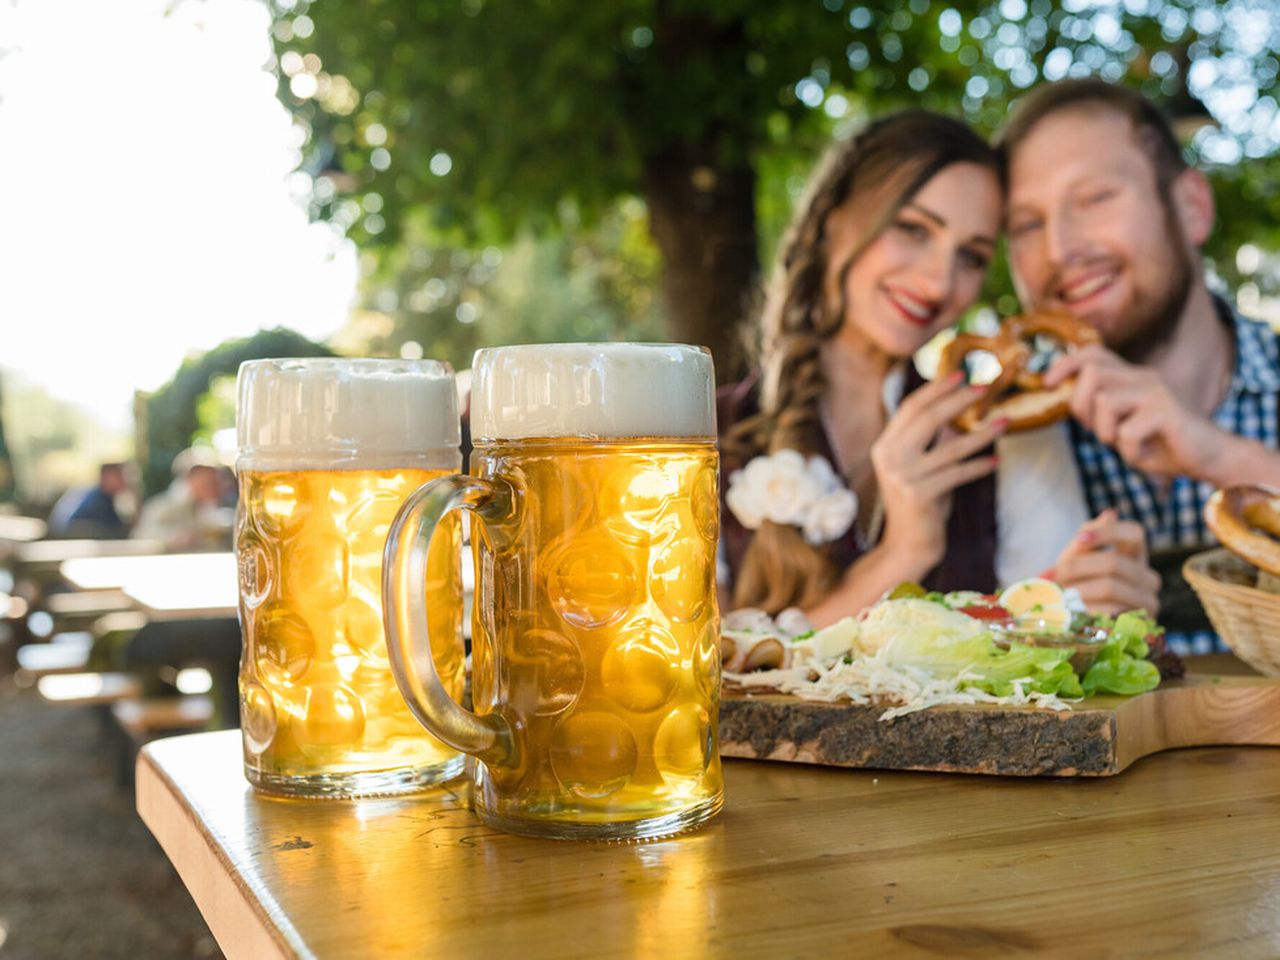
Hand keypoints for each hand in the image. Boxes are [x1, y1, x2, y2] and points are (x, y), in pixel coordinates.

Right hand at [870, 372, 1002, 575]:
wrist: (909, 546)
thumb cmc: (922, 504)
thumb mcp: (924, 467)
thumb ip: (934, 442)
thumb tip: (960, 413)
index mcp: (885, 446)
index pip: (910, 408)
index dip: (935, 389)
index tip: (960, 374)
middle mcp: (889, 457)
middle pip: (927, 418)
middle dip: (958, 400)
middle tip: (984, 388)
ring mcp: (902, 476)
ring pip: (950, 446)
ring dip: (981, 434)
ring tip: (1004, 423)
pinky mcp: (919, 495)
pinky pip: (958, 473)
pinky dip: (979, 466)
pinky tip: (995, 461)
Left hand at [1043, 509, 1160, 615]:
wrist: (1076, 623)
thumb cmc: (1076, 585)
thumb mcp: (1076, 560)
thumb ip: (1087, 540)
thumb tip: (1111, 513)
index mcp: (1134, 555)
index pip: (1135, 533)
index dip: (1109, 532)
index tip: (1080, 538)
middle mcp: (1147, 577)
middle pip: (1114, 562)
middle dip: (1077, 567)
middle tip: (1051, 575)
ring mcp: (1148, 602)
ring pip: (1111, 587)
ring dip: (1078, 589)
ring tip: (1057, 594)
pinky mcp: (1140, 625)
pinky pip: (1110, 612)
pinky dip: (1086, 609)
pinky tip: (1070, 611)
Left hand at [1044, 344, 1230, 480]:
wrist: (1211, 458)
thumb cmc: (1162, 445)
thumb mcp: (1122, 427)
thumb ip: (1098, 412)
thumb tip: (1063, 399)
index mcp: (1132, 378)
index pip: (1093, 353)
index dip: (1065, 364)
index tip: (1047, 383)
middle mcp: (1144, 377)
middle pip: (1091, 373)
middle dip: (1080, 407)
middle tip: (1098, 432)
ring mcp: (1156, 391)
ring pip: (1104, 402)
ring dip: (1106, 434)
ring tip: (1125, 445)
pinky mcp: (1167, 411)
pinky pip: (1126, 431)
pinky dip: (1129, 451)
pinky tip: (1144, 455)